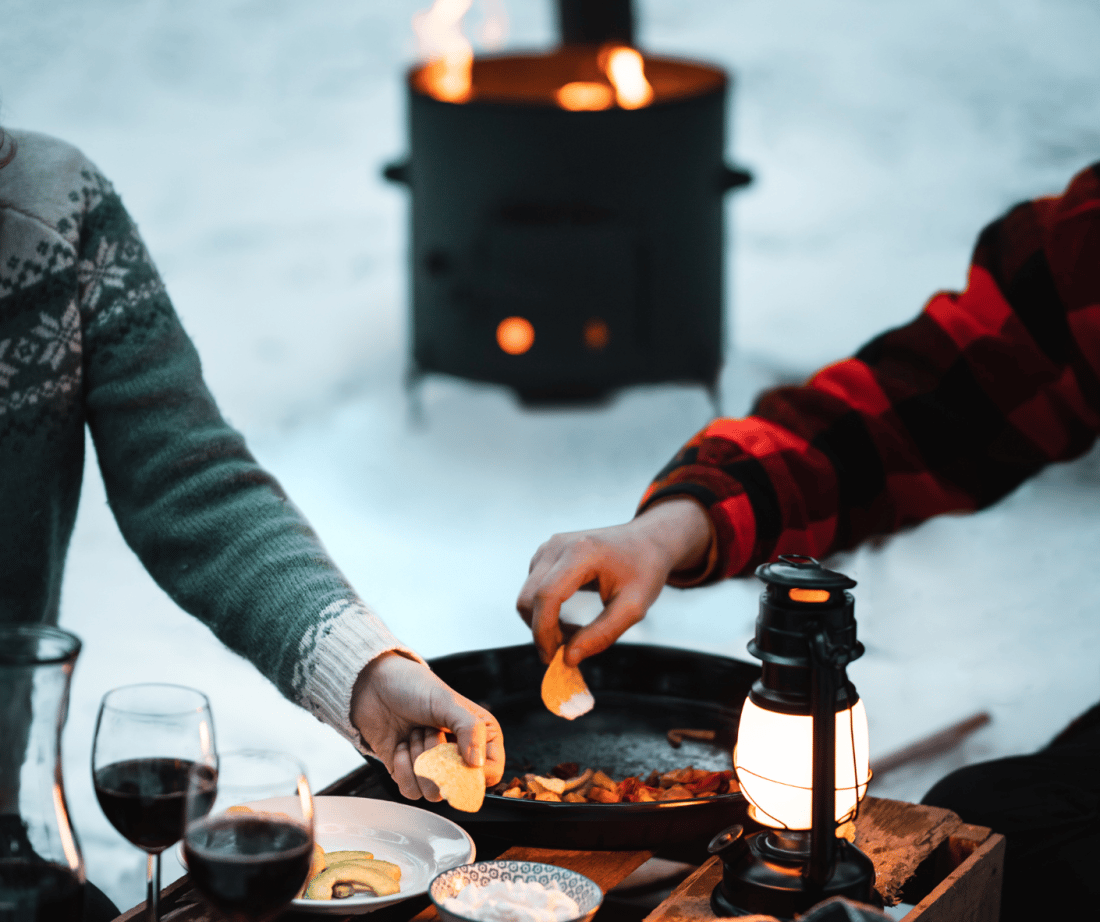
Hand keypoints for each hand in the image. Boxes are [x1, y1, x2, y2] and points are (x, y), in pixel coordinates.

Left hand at [350, 653, 504, 800]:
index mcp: (479, 736)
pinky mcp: (410, 774)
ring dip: (420, 761)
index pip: (490, 771)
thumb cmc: (414, 687)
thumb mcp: (447, 702)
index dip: (475, 770)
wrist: (375, 686)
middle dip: (440, 759)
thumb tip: (477, 763)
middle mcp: (459, 754)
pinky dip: (403, 769)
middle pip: (460, 786)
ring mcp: (434, 766)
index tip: (457, 753)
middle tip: (430, 730)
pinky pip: (411, 792)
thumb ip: (470, 729)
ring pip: (433, 792)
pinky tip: (401, 745)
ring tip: (415, 734)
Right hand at [516, 498, 712, 666]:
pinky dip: (544, 611)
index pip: (546, 596)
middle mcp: (557, 546)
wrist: (646, 541)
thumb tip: (569, 658)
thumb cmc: (644, 570)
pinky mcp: (545, 554)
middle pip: (528, 598)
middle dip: (541, 631)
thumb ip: (603, 634)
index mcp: (580, 553)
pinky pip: (533, 590)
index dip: (543, 632)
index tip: (553, 659)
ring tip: (575, 632)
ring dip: (543, 622)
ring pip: (527, 596)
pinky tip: (568, 618)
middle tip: (567, 649)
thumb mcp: (634, 607)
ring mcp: (548, 547)